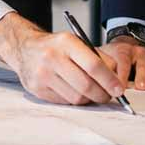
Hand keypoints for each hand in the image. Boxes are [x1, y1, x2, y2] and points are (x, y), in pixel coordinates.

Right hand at [0, 13, 126, 105]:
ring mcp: (42, 74)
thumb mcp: (77, 43)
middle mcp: (52, 57)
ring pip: (76, 97)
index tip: (119, 90)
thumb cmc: (56, 47)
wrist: (25, 48)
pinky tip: (74, 91)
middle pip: (86, 85)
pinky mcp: (37, 89)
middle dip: (102, 94)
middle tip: (108, 95)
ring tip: (91, 92)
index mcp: (66, 43)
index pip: (93, 65)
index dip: (109, 80)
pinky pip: (64, 102)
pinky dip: (74, 100)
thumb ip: (99, 58)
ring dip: (89, 99)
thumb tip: (116, 80)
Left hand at [99, 36, 144, 89]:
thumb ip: (104, 72)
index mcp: (123, 50)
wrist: (123, 49)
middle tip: (141, 87)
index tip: (121, 87)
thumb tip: (103, 87)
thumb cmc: (113, 58)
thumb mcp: (104, 61)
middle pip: (143, 63)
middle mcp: (138, 52)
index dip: (122, 74)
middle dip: (142, 76)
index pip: (123, 61)